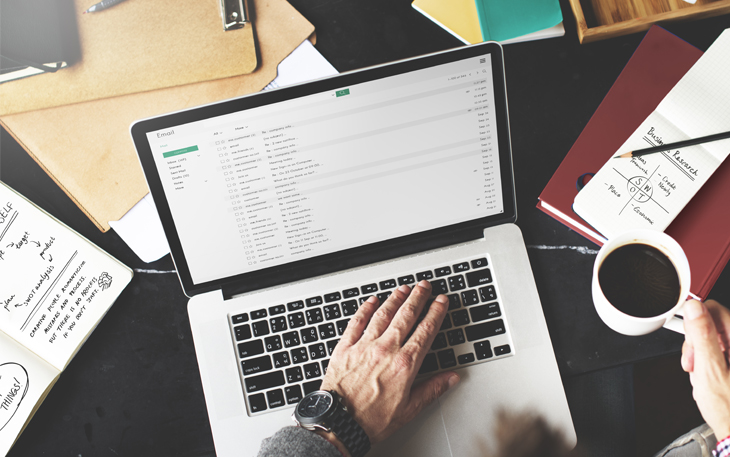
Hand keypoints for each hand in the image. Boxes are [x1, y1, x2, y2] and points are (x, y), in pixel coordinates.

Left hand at [320, 280, 459, 444]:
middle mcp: (385, 349)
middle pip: (406, 315)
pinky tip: (372, 301)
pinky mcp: (345, 348)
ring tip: (403, 288)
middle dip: (418, 297)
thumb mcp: (410, 409)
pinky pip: (357, 321)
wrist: (339, 423)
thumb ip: (432, 389)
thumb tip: (451, 378)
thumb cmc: (372, 420)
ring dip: (395, 298)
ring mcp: (364, 346)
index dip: (436, 312)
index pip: (426, 330)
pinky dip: (365, 308)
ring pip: (383, 314)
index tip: (441, 301)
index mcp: (404, 364)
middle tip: (424, 286)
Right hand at [682, 299, 729, 438]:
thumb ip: (702, 336)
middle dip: (695, 342)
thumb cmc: (729, 408)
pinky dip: (706, 363)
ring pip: (710, 339)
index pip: (714, 310)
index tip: (688, 339)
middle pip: (711, 325)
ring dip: (699, 355)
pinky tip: (706, 378)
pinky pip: (715, 353)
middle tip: (693, 362)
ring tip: (700, 374)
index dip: (695, 322)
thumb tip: (694, 308)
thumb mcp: (710, 370)